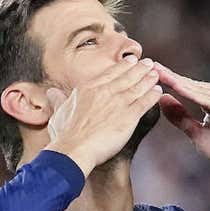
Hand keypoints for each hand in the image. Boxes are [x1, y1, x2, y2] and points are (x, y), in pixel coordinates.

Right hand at [43, 57, 161, 175]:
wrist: (74, 150)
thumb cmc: (65, 135)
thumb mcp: (59, 113)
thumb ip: (59, 100)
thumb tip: (51, 92)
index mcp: (89, 89)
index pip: (110, 74)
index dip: (123, 67)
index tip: (131, 61)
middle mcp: (105, 92)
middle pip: (127, 76)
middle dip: (140, 69)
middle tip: (149, 63)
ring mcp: (118, 103)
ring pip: (137, 87)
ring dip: (148, 79)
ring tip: (156, 74)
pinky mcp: (129, 116)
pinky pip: (144, 102)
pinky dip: (153, 96)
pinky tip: (158, 91)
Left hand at [153, 62, 209, 194]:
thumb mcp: (198, 134)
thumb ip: (181, 118)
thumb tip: (162, 99)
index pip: (188, 87)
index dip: (169, 79)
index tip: (150, 71)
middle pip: (191, 83)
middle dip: (170, 76)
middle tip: (149, 65)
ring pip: (198, 89)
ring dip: (178, 82)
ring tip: (158, 74)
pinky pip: (208, 99)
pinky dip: (192, 94)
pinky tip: (176, 88)